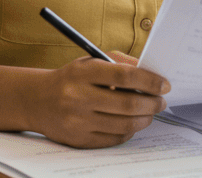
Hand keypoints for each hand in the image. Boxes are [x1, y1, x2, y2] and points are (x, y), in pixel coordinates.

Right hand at [28, 51, 169, 147]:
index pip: (125, 76)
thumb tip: (150, 71)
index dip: (149, 81)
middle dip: (152, 103)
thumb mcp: (90, 60)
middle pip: (128, 104)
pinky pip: (114, 138)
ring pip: (124, 125)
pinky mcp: (79, 140)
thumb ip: (120, 62)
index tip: (164, 84)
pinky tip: (133, 123)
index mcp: (83, 73)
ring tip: (150, 112)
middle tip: (161, 101)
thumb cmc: (71, 78)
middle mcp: (78, 97)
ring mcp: (78, 121)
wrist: (38, 100)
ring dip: (145, 119)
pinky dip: (129, 131)